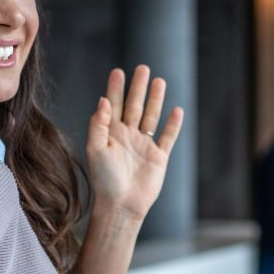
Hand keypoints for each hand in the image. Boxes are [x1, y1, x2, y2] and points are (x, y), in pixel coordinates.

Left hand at [86, 66, 184, 221]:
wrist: (121, 205)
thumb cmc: (104, 180)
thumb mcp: (96, 149)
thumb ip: (99, 124)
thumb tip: (103, 100)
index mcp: (110, 133)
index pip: (113, 105)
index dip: (115, 89)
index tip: (118, 71)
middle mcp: (128, 136)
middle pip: (134, 106)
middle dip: (138, 88)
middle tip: (142, 68)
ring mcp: (144, 145)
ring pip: (151, 117)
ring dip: (156, 99)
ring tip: (159, 81)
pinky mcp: (159, 157)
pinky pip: (168, 137)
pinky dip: (173, 124)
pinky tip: (177, 110)